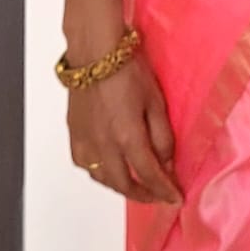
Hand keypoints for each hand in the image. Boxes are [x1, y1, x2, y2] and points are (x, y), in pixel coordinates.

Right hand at [67, 55, 181, 205]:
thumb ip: (162, 136)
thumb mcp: (156, 101)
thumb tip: (167, 163)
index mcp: (128, 137)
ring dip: (122, 187)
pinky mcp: (74, 134)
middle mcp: (104, 146)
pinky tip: (108, 169)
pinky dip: (99, 174)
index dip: (165, 191)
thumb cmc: (128, 70)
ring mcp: (85, 142)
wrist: (96, 52)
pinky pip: (84, 165)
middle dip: (145, 195)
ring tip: (137, 186)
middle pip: (124, 184)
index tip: (175, 198)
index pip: (149, 175)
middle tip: (158, 196)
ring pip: (102, 179)